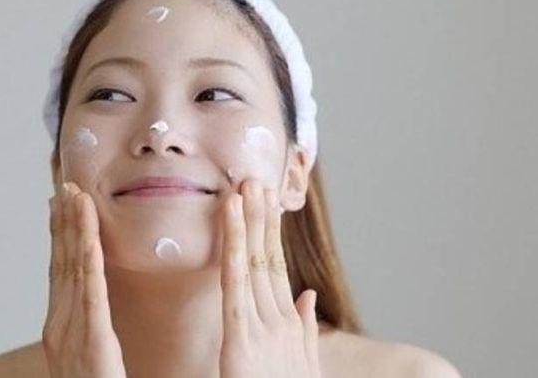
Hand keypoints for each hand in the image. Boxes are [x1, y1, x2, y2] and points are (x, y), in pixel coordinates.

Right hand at [42, 182, 126, 377]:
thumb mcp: (87, 353)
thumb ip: (88, 325)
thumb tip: (93, 298)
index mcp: (61, 326)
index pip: (61, 269)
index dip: (61, 234)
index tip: (62, 202)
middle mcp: (60, 324)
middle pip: (62, 262)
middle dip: (63, 222)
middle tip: (65, 185)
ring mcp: (72, 334)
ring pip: (73, 271)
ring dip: (73, 230)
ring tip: (74, 195)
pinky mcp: (93, 345)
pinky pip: (91, 297)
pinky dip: (88, 263)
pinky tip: (89, 237)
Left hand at [218, 178, 321, 377]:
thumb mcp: (299, 367)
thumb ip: (303, 331)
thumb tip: (306, 295)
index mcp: (287, 326)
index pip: (277, 270)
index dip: (271, 234)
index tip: (267, 203)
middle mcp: (278, 322)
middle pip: (268, 259)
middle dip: (263, 218)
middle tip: (257, 179)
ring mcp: (262, 328)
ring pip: (253, 263)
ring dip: (249, 221)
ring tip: (246, 187)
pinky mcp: (241, 339)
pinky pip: (235, 284)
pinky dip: (233, 247)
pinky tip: (231, 218)